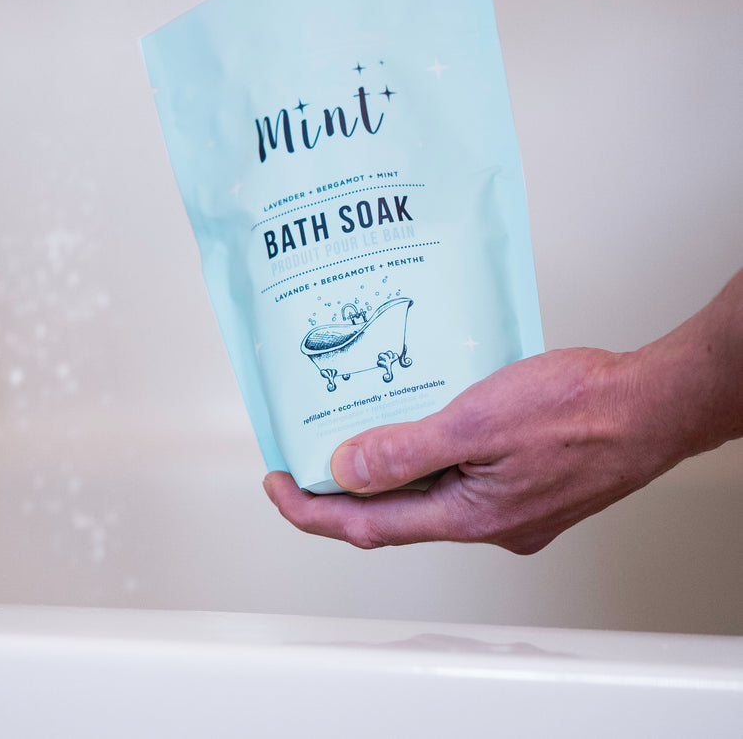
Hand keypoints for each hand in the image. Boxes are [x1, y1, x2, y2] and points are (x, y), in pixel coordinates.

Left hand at [264, 271, 742, 551]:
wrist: (652, 404)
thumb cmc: (579, 408)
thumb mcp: (476, 422)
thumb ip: (407, 449)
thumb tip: (346, 468)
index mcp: (469, 516)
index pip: (368, 526)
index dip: (313, 510)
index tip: (276, 485)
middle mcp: (486, 522)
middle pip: (394, 513)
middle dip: (342, 489)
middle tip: (302, 457)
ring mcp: (509, 507)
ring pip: (429, 493)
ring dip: (388, 467)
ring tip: (354, 429)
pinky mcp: (525, 484)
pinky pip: (460, 477)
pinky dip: (428, 455)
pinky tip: (421, 421)